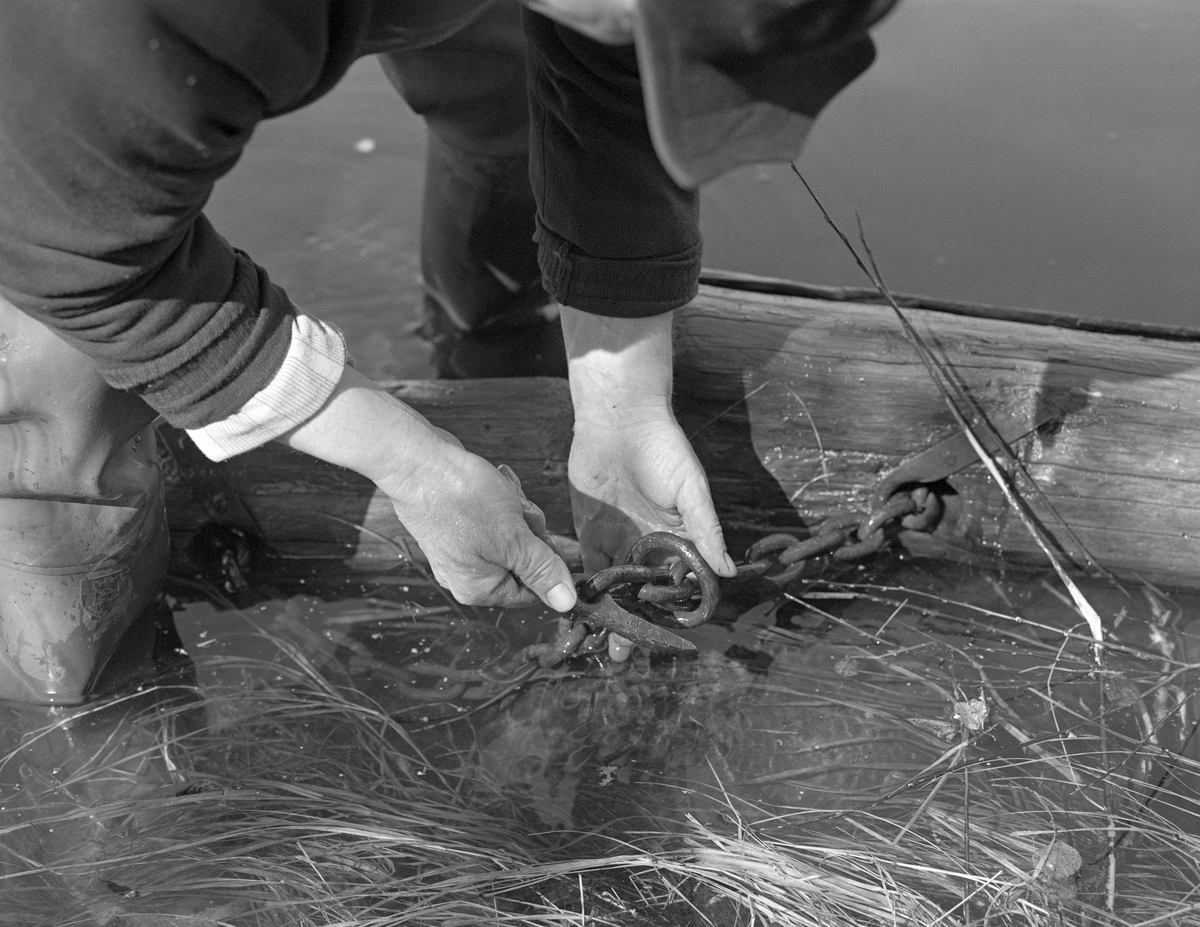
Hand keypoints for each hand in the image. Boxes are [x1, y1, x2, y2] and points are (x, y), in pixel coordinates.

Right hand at [390, 447, 576, 608]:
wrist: (418, 461)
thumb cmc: (463, 500)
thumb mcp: (513, 539)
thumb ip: (542, 571)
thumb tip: (566, 603)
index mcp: (479, 589)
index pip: (533, 591)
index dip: (547, 563)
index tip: (541, 536)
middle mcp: (467, 575)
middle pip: (525, 560)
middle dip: (529, 529)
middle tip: (514, 511)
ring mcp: (461, 548)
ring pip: (514, 533)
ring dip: (517, 509)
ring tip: (502, 494)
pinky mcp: (459, 523)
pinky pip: (496, 517)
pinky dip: (503, 499)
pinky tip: (495, 484)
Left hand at [560, 305, 734, 659]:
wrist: (619, 418)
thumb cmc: (665, 449)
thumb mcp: (692, 489)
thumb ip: (706, 530)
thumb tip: (728, 572)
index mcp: (677, 539)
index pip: (677, 584)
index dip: (671, 611)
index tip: (665, 639)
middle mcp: (648, 545)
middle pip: (643, 593)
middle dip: (634, 623)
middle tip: (624, 654)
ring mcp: (618, 539)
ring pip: (614, 587)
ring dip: (606, 615)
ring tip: (600, 645)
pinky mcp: (589, 531)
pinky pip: (586, 566)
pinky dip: (582, 589)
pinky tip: (577, 613)